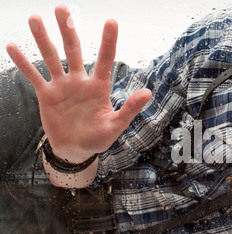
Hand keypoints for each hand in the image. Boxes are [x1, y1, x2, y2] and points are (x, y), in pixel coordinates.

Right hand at [6, 5, 151, 162]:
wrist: (76, 150)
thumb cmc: (98, 138)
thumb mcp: (116, 125)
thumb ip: (129, 108)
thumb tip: (148, 93)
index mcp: (99, 87)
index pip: (105, 60)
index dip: (108, 41)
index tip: (111, 21)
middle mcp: (80, 81)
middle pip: (74, 51)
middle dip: (68, 30)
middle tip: (63, 8)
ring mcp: (62, 86)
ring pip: (51, 58)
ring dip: (43, 40)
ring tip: (35, 19)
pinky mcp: (46, 95)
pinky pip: (33, 76)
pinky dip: (23, 63)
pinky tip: (12, 46)